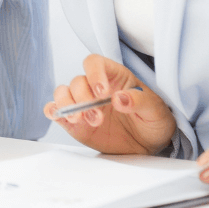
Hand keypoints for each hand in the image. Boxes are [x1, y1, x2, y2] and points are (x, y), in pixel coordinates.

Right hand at [43, 54, 175, 154]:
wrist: (149, 144)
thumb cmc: (153, 119)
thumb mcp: (155, 109)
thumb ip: (139, 101)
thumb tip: (119, 98)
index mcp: (114, 76)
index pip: (95, 63)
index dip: (94, 73)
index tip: (101, 92)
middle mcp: (95, 87)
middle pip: (78, 81)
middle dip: (83, 99)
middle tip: (97, 118)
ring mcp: (83, 104)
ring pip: (63, 93)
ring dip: (68, 105)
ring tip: (80, 120)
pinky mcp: (75, 123)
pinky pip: (56, 111)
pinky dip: (54, 111)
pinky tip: (62, 117)